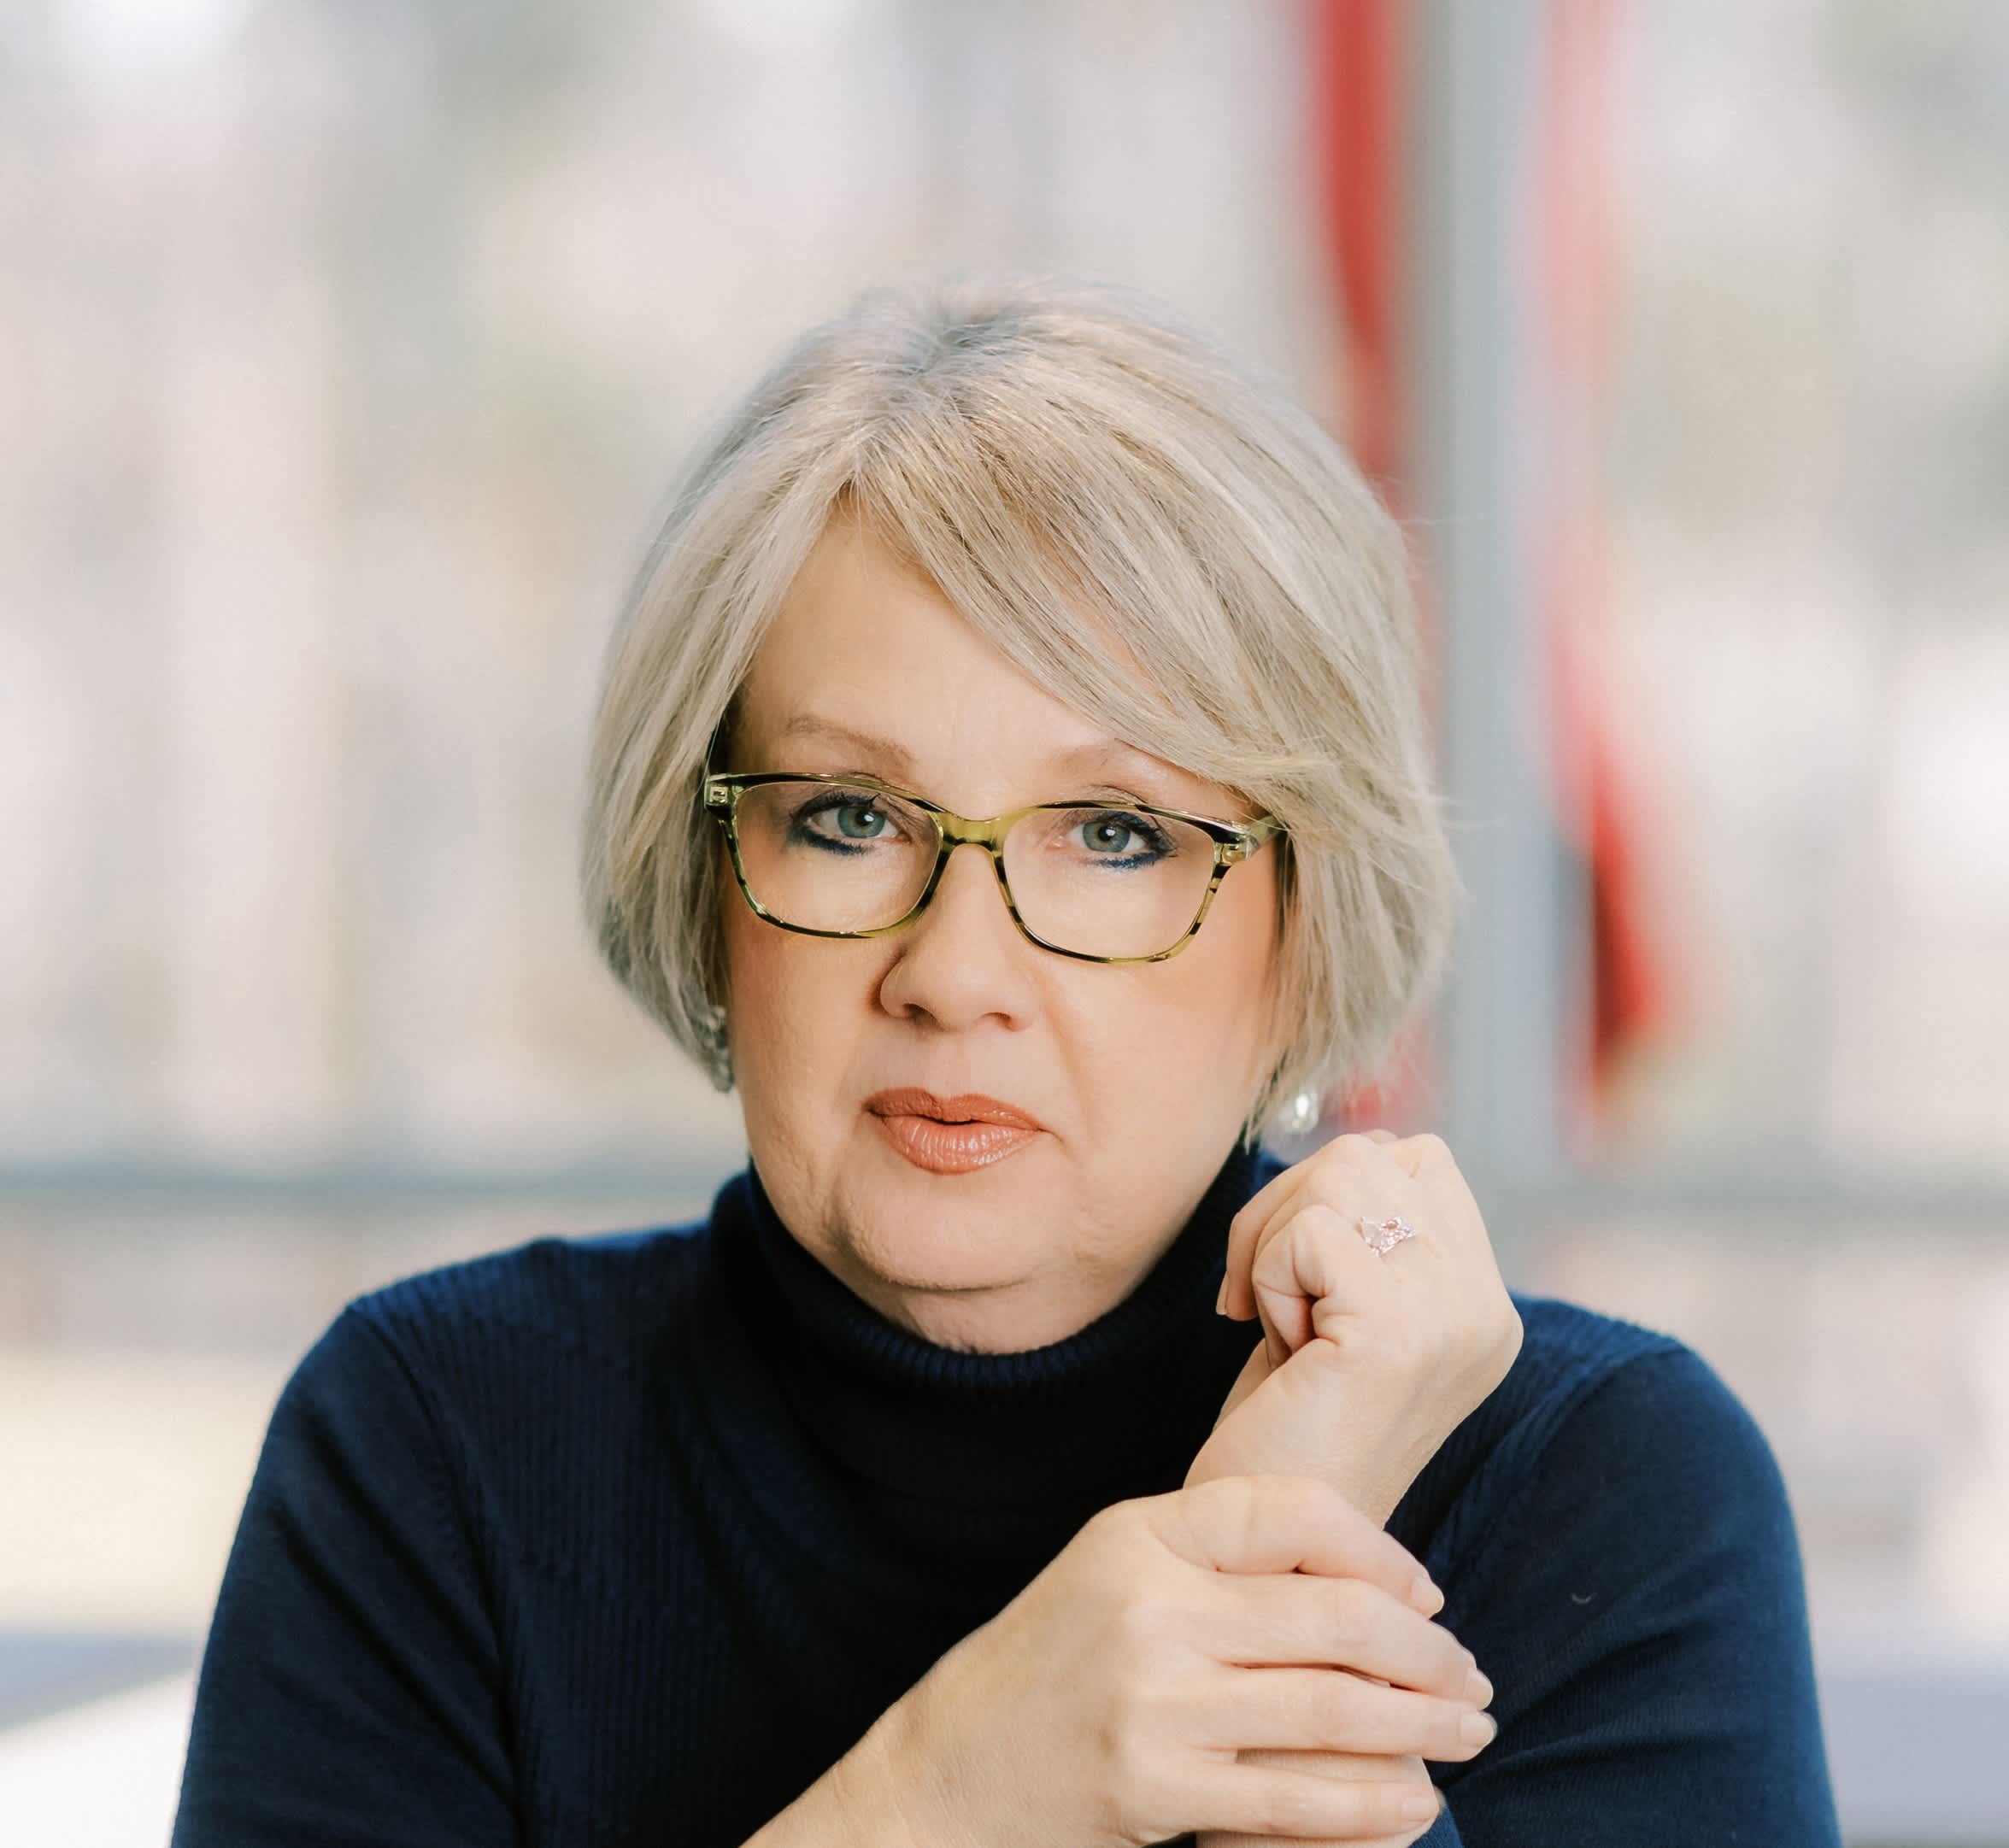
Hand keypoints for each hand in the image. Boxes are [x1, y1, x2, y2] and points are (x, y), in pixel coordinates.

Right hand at [885, 1474, 1495, 1847]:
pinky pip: (1298, 1799)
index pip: (1290, 1509)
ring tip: (1467, 1732)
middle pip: (1334, 1617)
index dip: (1379, 1550)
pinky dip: (1373, 1803)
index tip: (1427, 1595)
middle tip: (1471, 1677)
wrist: (948, 1766)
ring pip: (1334, 1710)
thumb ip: (1217, 1557)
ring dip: (1422, 1727)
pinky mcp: (1155, 1788)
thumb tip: (1369, 1579)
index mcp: (1140, 1533)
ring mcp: (1153, 1701)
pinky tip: (1413, 1801)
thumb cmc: (1052, 1662)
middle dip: (1427, 1654)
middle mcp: (1148, 1604)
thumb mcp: (1116, 1569)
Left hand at [1188, 1130, 1523, 1528]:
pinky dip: (1266, 1275)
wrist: (1268, 1553)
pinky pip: (1308, 1230)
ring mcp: (1454, 1320)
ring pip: (1341, 1173)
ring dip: (1274, 1242)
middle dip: (1288, 1211)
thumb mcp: (1345, 1311)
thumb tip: (1351, 1150)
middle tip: (1272, 1304)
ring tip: (1282, 1328)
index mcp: (1486, 1305)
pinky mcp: (1399, 1336)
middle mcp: (1488, 1310)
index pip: (1415, 1156)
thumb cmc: (1286, 1429)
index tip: (1298, 1280)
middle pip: (1372, 1152)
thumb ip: (1370, 1232)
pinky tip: (1277, 1347)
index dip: (1331, 1195)